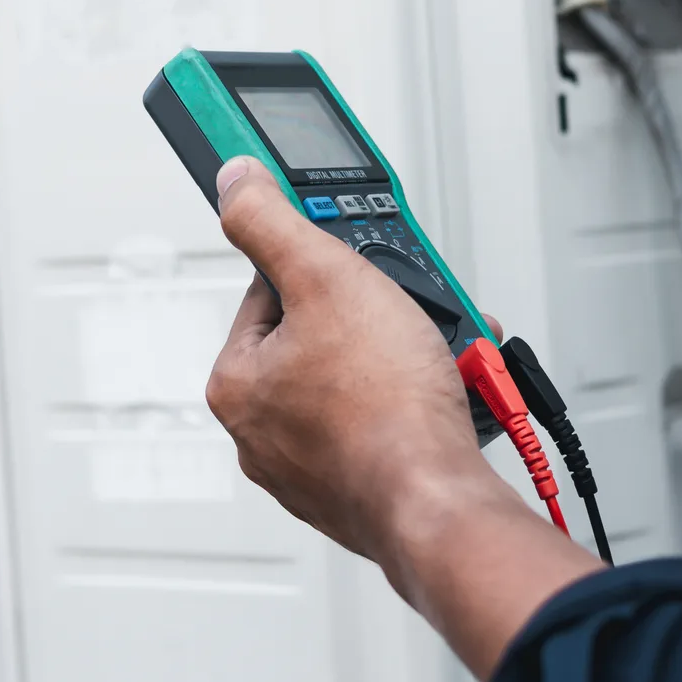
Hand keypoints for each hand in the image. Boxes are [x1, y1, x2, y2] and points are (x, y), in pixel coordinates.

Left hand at [203, 158, 600, 678]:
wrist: (439, 503)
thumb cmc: (385, 407)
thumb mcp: (327, 277)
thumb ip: (272, 221)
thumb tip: (234, 178)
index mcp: (236, 383)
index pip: (272, 292)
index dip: (328, 270)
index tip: (365, 270)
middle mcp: (262, 432)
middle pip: (324, 336)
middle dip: (380, 316)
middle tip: (414, 313)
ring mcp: (310, 468)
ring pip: (363, 381)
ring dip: (408, 356)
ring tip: (443, 352)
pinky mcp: (357, 491)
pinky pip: (387, 424)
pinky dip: (418, 404)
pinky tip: (447, 396)